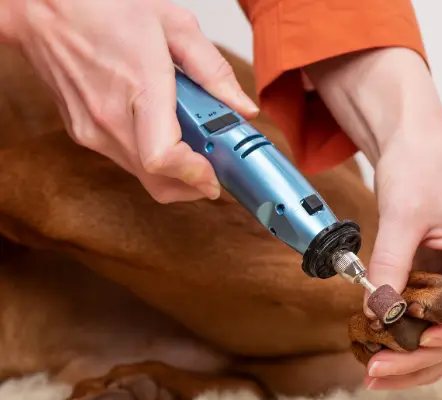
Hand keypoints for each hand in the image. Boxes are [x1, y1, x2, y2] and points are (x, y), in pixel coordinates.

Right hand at [2, 0, 257, 202]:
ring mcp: (93, 132)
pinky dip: (152, 158)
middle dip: (193, 183)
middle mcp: (110, 119)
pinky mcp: (84, 135)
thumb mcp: (174, 25)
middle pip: (158, 182)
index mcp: (139, 88)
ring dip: (174, 172)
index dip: (194, 176)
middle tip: (213, 165)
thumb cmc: (102, 7)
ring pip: (144, 177)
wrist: (43, 8)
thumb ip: (213, 71)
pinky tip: (161, 130)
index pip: (163, 158)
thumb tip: (241, 109)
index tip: (215, 176)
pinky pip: (127, 161)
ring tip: (189, 140)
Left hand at [305, 47, 441, 389]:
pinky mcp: (432, 285)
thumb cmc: (421, 168)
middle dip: (421, 359)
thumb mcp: (404, 215)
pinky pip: (422, 322)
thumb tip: (375, 311)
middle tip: (376, 371)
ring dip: (409, 360)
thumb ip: (391, 263)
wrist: (409, 149)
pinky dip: (400, 339)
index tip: (423, 336)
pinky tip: (372, 348)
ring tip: (370, 372)